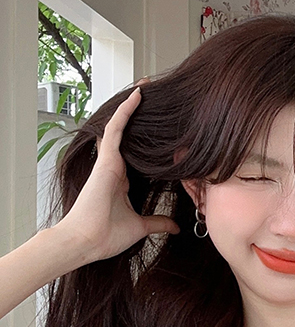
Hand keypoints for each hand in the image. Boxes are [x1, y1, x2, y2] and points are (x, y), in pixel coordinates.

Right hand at [55, 87, 178, 264]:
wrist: (87, 242)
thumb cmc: (107, 235)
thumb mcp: (140, 226)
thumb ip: (157, 222)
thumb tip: (175, 226)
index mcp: (120, 179)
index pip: (134, 152)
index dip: (143, 137)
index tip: (158, 126)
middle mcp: (114, 166)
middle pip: (127, 134)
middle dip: (137, 114)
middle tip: (152, 94)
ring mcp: (108, 161)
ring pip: (120, 125)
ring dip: (132, 105)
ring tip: (146, 85)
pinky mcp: (106, 159)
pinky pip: (117, 128)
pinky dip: (126, 111)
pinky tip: (138, 95)